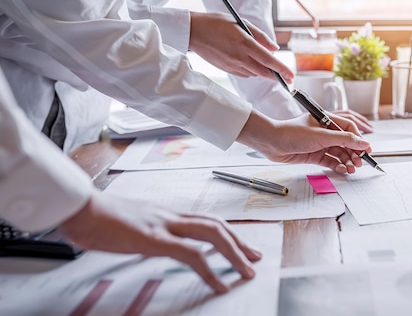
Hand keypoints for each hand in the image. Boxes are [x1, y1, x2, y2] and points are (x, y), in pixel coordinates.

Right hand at [59, 192, 261, 293]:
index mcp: (164, 213)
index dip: (226, 232)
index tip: (240, 245)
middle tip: (255, 258)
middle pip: (216, 224)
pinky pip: (191, 254)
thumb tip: (145, 239)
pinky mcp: (154, 238)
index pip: (204, 220)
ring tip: (247, 271)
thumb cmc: (95, 217)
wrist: (77, 207)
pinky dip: (210, 269)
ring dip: (234, 253)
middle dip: (239, 242)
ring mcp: (164, 225)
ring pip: (212, 234)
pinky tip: (219, 284)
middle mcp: (170, 216)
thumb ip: (142, 231)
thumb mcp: (126, 224)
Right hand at [189, 11, 293, 82]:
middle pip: (263, 72)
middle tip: (286, 78)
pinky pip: (244, 74)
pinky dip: (251, 71)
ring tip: (268, 66)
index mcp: (244, 43)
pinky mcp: (226, 69)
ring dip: (263, 72)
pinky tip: (251, 64)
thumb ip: (260, 36)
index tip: (291, 76)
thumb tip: (274, 49)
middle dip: (277, 76)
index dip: (282, 70)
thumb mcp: (241, 23)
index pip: (269, 60)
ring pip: (254, 74)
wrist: (193, 32)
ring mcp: (231, 65)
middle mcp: (239, 57)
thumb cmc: (217, 23)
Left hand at [237, 111, 371, 173]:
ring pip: (339, 153)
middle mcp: (325, 132)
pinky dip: (337, 165)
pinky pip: (330, 160)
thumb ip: (344, 140)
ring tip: (351, 169)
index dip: (359, 139)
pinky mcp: (314, 155)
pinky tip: (341, 170)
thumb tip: (363, 143)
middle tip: (359, 163)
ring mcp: (320, 144)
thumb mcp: (322, 136)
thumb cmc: (293, 133)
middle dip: (354, 153)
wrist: (272, 143)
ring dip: (347, 161)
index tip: (367, 150)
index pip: (349, 128)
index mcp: (327, 120)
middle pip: (346, 142)